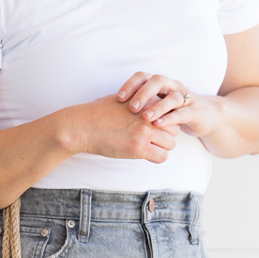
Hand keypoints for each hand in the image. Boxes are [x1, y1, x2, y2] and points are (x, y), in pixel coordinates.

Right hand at [65, 94, 179, 163]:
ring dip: (163, 148)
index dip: (165, 121)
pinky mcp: (138, 148)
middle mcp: (149, 115)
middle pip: (174, 127)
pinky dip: (157, 158)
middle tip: (155, 140)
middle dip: (167, 135)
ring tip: (150, 148)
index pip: (170, 111)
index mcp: (146, 101)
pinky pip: (162, 157)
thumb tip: (149, 107)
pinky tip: (146, 156)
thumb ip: (140, 102)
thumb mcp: (123, 99)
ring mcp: (145, 132)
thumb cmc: (99, 113)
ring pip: (171, 143)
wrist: (84, 126)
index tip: (157, 127)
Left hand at [117, 72, 224, 138]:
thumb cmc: (172, 113)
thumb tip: (112, 112)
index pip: (143, 77)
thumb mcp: (153, 107)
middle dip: (143, 93)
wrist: (204, 117)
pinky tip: (158, 125)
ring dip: (157, 107)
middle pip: (158, 81)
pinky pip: (182, 112)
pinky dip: (170, 118)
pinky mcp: (194, 111)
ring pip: (172, 96)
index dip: (131, 85)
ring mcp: (185, 97)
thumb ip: (138, 108)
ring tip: (145, 117)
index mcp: (160, 84)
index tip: (118, 98)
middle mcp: (172, 86)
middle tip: (131, 107)